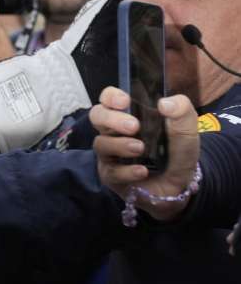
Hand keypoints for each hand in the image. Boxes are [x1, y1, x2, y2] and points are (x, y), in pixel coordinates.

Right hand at [90, 87, 200, 221]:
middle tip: (134, 126)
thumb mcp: (187, 132)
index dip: (111, 96)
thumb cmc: (176, 154)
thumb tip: (166, 103)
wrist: (179, 187)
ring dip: (121, 145)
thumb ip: (183, 113)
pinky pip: (111, 171)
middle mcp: (114, 132)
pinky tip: (143, 171)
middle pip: (97, 116)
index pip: (109, 99)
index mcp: (128, 116)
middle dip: (112, 119)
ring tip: (141, 149)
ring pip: (101, 144)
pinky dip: (127, 171)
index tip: (125, 101)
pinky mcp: (110, 176)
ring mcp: (110, 154)